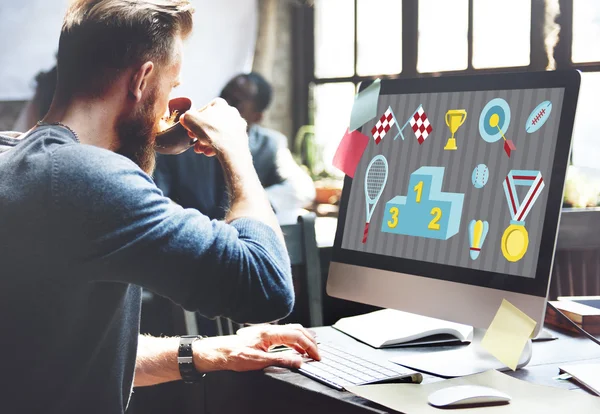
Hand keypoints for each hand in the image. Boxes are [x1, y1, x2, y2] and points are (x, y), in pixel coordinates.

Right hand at [179, 98, 248, 157]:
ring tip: (200, 149)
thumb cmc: (211, 131)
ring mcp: (238, 125)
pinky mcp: (241, 137)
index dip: (194, 120)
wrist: (231, 148)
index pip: (203, 110)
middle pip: (211, 123)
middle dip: (200, 133)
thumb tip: (185, 118)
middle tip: (194, 140)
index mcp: (220, 103)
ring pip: (218, 133)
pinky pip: (226, 141)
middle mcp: (232, 112)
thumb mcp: (190, 119)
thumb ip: (186, 116)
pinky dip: (217, 147)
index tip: (189, 129)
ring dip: (207, 142)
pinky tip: (209, 153)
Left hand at [193, 324, 319, 372]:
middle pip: (297, 329)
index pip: (297, 336)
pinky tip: (296, 348)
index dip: (309, 346)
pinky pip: (285, 334)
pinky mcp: (265, 335)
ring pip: (292, 330)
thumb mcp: (258, 361)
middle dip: (310, 341)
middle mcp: (270, 329)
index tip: (316, 356)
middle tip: (317, 354)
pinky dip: (295, 340)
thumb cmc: (234, 355)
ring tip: (311, 350)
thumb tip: (298, 361)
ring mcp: (267, 331)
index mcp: (270, 333)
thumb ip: (280, 360)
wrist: (220, 352)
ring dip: (303, 339)